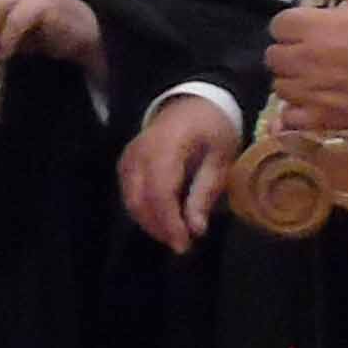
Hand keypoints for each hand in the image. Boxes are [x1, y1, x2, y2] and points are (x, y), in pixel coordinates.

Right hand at [119, 90, 241, 251]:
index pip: (159, 192)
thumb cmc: (213, 127)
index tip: (184, 244)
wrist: (194, 102)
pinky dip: (143, 211)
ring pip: (130, 200)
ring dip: (150, 223)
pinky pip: (129, 193)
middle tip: (181, 245)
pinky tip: (162, 219)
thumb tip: (196, 229)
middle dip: (158, 228)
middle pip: (139, 200)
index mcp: (167, 146)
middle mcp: (140, 152)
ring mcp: (129, 156)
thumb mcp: (220, 158)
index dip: (169, 223)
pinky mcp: (126, 162)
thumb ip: (205, 193)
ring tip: (174, 235)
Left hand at [262, 0, 347, 130]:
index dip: (293, 24)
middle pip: (274, 56)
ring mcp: (312, 92)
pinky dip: (296, 114)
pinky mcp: (324, 119)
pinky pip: (290, 119)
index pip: (279, 24)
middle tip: (313, 50)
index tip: (310, 25)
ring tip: (316, 76)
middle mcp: (305, 60)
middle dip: (290, 51)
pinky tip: (313, 104)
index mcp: (313, 27)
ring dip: (293, 81)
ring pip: (281, 87)